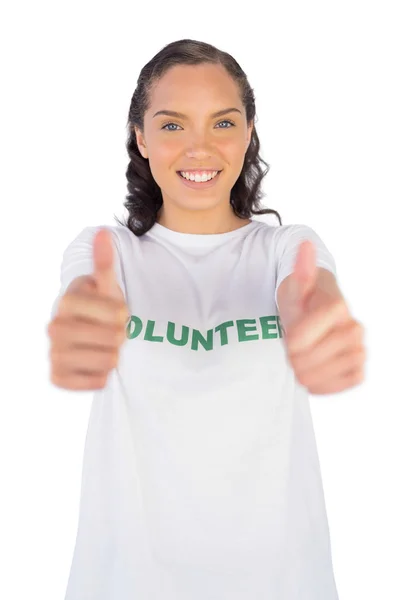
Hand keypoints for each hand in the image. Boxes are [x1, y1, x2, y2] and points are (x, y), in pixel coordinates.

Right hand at [47, 229, 128, 390]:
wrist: (89, 338)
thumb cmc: (101, 309)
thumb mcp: (107, 286)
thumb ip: (105, 263)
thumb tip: (104, 232)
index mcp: (68, 300)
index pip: (116, 312)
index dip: (124, 314)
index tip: (118, 312)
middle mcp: (55, 326)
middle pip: (113, 338)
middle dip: (120, 336)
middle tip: (112, 332)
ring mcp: (54, 353)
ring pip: (108, 361)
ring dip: (114, 356)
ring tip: (105, 348)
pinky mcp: (57, 377)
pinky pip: (95, 382)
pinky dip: (103, 376)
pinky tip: (97, 366)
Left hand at [283, 240, 365, 394]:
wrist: (316, 320)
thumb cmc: (302, 303)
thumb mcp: (294, 288)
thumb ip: (300, 270)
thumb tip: (305, 244)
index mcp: (338, 306)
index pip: (299, 338)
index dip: (288, 340)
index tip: (289, 335)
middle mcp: (354, 328)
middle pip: (307, 358)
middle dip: (293, 356)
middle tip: (294, 348)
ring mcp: (359, 351)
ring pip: (320, 374)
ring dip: (303, 371)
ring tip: (302, 359)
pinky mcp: (358, 371)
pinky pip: (336, 386)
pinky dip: (319, 384)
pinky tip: (314, 372)